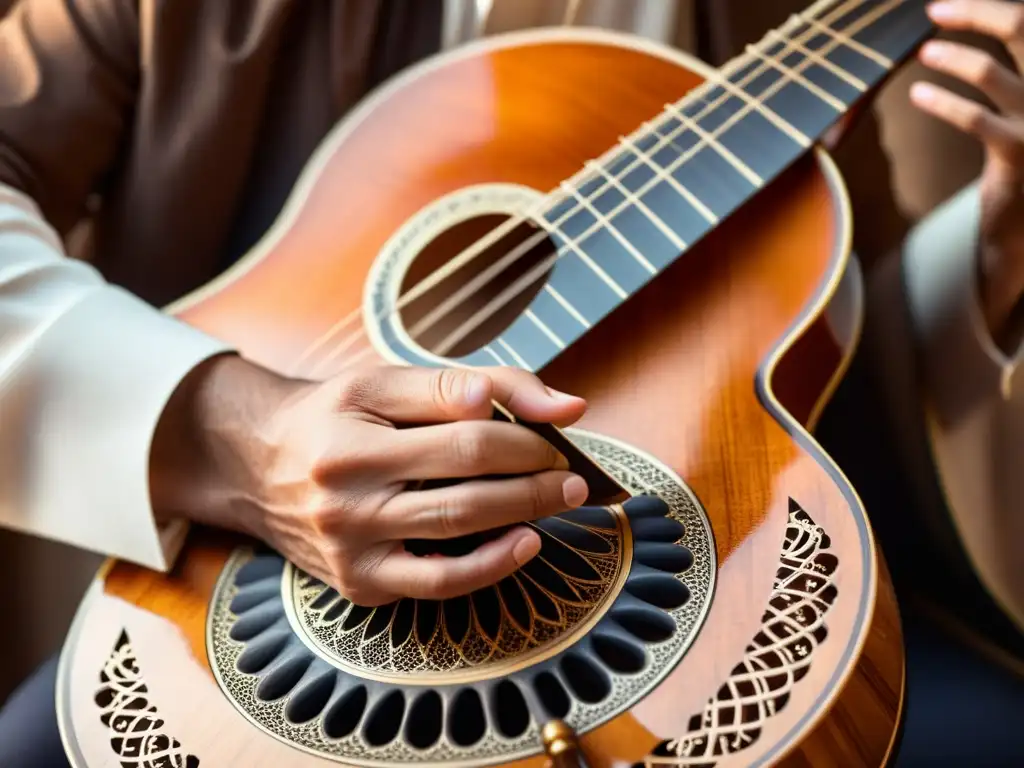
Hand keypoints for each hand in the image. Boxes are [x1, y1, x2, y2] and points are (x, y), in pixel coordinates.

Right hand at [151, 356, 588, 605]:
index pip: (461, 439)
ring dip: (521, 518)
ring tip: (559, 501)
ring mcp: (349, 549)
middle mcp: (344, 499)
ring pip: (454, 539)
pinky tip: (524, 545)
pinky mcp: (357, 584)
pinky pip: (434, 586)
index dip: (522, 438)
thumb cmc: (333, 415)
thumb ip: (470, 383)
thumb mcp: (386, 381)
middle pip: (463, 493)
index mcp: (351, 439)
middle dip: (533, 482)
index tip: (556, 434)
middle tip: (575, 475)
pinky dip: (487, 569)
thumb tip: (561, 406)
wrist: (256, 464)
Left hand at [911, 0, 1023, 335]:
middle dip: (976, 12)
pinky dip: (941, 101)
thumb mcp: (1022, 107)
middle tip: (934, 11)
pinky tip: (918, 94)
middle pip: (1021, 27)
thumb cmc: (1023, 157)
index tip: (950, 4)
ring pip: (990, 70)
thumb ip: (1009, 73)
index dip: (990, 7)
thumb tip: (973, 25)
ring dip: (951, 56)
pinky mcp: (1018, 152)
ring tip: (925, 52)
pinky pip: (973, 118)